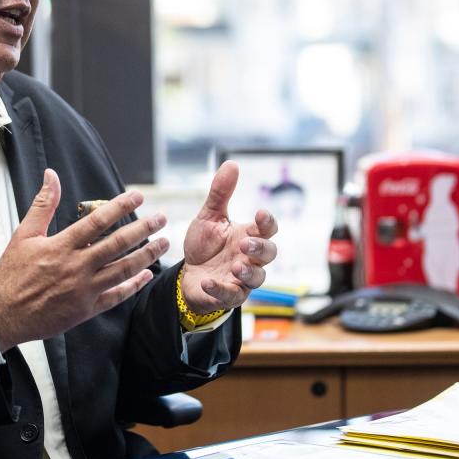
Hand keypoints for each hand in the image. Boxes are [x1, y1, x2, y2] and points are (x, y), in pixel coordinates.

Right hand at [0, 169, 169, 350]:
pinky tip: (146, 276)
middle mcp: (76, 267)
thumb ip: (43, 204)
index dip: (120, 206)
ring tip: (163, 243)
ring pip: (123, 270)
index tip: (137, 197)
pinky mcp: (86, 309)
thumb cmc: (12, 273)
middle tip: (160, 218)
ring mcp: (84, 290)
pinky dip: (133, 286)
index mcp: (61, 246)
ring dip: (146, 255)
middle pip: (117, 244)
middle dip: (143, 229)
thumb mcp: (24, 234)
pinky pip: (116, 296)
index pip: (98, 221)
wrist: (3, 313)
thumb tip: (51, 175)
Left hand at [181, 161, 277, 313]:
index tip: (260, 213)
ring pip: (257, 278)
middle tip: (245, 244)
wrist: (189, 274)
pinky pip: (231, 295)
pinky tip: (208, 281)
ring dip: (248, 272)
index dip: (267, 222)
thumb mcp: (209, 217)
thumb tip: (232, 164)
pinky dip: (220, 289)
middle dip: (260, 248)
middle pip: (269, 253)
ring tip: (235, 266)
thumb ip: (220, 193)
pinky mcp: (229, 295)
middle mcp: (249, 257)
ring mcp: (242, 279)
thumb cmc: (205, 245)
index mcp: (248, 235)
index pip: (267, 228)